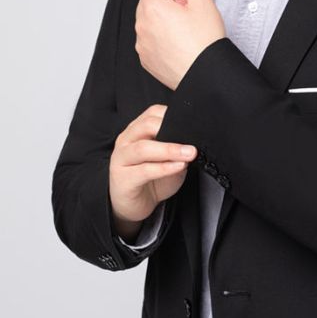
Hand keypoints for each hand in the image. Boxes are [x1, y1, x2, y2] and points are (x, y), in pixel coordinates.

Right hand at [109, 104, 196, 237]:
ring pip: (143, 148)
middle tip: (193, 142)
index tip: (192, 121)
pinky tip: (178, 167)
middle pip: (146, 126)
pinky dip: (163, 168)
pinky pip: (143, 171)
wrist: (134, 204)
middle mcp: (126, 141)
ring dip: (169, 150)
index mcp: (137, 130)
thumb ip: (177, 147)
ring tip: (189, 154)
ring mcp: (121, 159)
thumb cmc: (152, 178)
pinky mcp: (122, 178)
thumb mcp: (168, 159)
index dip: (172, 114)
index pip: (152, 113)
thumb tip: (195, 141)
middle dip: (171, 129)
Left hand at [135, 0, 225, 89]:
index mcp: (153, 8)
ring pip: (148, 22)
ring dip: (163, 20)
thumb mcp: (202, 0)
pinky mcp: (146, 60)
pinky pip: (149, 41)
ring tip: (186, 29)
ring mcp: (142, 45)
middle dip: (165, 1)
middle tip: (187, 11)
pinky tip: (180, 44)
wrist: (205, 75)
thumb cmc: (205, 41)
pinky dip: (160, 38)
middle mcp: (142, 26)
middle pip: (147, 2)